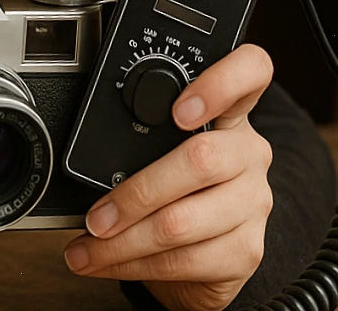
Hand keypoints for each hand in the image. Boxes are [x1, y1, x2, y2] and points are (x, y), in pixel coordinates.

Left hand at [62, 44, 274, 310]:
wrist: (206, 256)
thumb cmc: (174, 189)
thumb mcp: (162, 149)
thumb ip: (143, 134)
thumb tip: (84, 150)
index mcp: (230, 112)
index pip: (251, 71)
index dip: (221, 83)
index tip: (179, 109)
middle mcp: (248, 152)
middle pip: (200, 160)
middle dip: (134, 194)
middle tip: (97, 216)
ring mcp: (253, 202)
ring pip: (182, 222)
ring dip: (122, 242)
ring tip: (89, 248)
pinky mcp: (246, 249)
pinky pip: (185, 261)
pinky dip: (136, 266)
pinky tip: (112, 262)